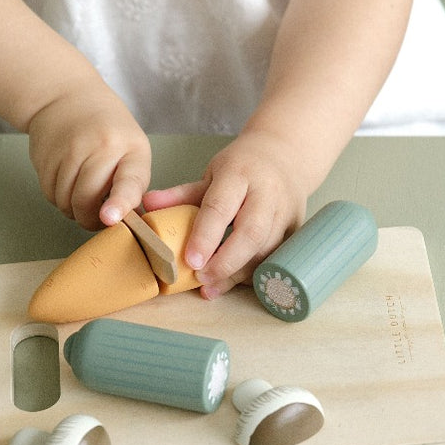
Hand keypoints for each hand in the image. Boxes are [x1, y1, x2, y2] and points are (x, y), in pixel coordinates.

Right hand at [28, 85, 150, 229]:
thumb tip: (127, 222)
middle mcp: (99, 147)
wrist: (67, 97)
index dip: (120, 203)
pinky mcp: (45, 155)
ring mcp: (68, 150)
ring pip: (64, 201)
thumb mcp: (132, 150)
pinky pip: (49, 194)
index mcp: (130, 148)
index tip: (109, 218)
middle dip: (90, 219)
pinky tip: (67, 185)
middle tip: (96, 218)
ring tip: (82, 197)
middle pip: (86, 199)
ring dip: (72, 210)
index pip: (128, 180)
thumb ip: (132, 185)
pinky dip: (58, 198)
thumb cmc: (108, 131)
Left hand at [142, 131, 312, 298]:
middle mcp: (267, 192)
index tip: (190, 260)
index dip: (205, 236)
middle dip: (226, 261)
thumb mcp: (211, 174)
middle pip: (251, 233)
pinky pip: (277, 257)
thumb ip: (180, 194)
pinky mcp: (297, 229)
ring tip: (212, 288)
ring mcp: (287, 212)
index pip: (221, 207)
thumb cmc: (242, 167)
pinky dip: (255, 273)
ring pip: (266, 249)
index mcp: (240, 174)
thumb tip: (146, 206)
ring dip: (239, 273)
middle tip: (202, 278)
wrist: (286, 155)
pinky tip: (234, 283)